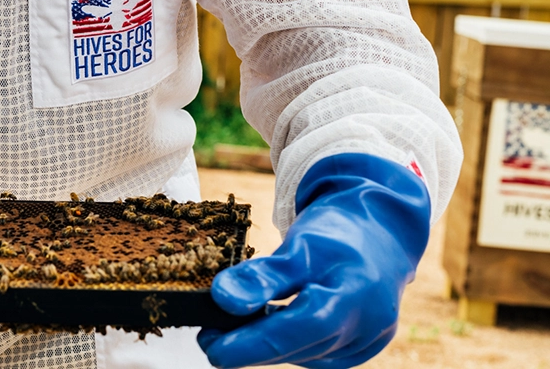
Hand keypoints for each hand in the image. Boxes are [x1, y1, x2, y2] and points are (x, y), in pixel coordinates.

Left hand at [197, 153, 429, 368]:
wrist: (380, 235)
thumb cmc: (339, 234)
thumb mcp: (299, 244)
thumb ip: (263, 275)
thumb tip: (222, 299)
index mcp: (354, 297)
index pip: (296, 330)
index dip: (251, 344)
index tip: (212, 349)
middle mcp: (367, 327)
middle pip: (295, 347)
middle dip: (248, 345)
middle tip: (207, 334)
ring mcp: (366, 342)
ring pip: (301, 354)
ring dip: (265, 344)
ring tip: (229, 326)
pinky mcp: (358, 348)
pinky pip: (312, 353)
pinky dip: (285, 342)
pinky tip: (264, 326)